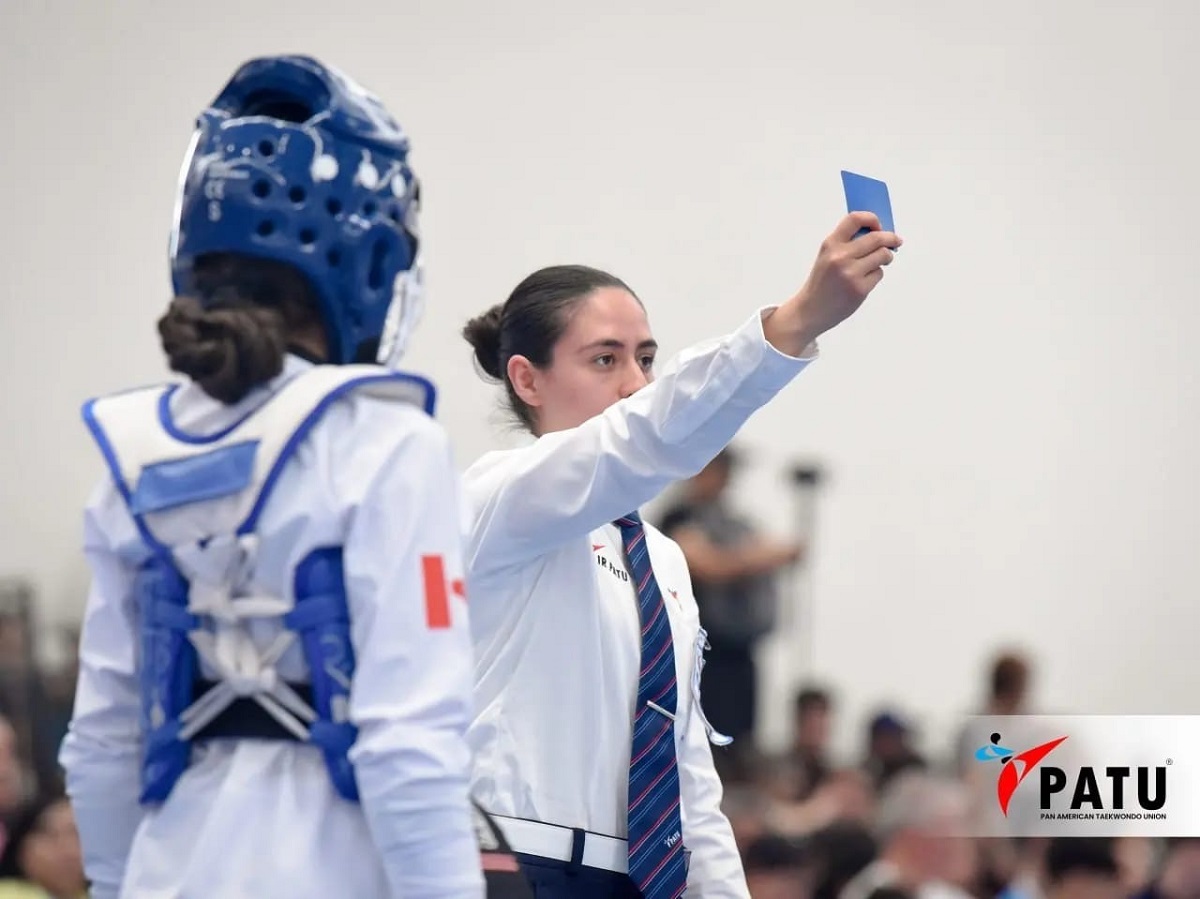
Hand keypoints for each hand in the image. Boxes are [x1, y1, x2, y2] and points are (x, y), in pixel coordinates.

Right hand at [765, 212, 901, 354]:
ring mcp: (851, 273)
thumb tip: (876, 233)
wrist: (810, 310)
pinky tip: (865, 280)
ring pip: (882, 255)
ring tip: (880, 262)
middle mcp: (840, 256)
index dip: (871, 219)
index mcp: (830, 244)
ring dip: (886, 257)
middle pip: (877, 238)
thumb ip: (846, 243)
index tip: (878, 225)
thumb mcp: (826, 256)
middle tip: (896, 241)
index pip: (855, 219)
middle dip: (891, 238)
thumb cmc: (821, 283)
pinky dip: (876, 275)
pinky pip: (879, 274)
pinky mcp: (860, 289)